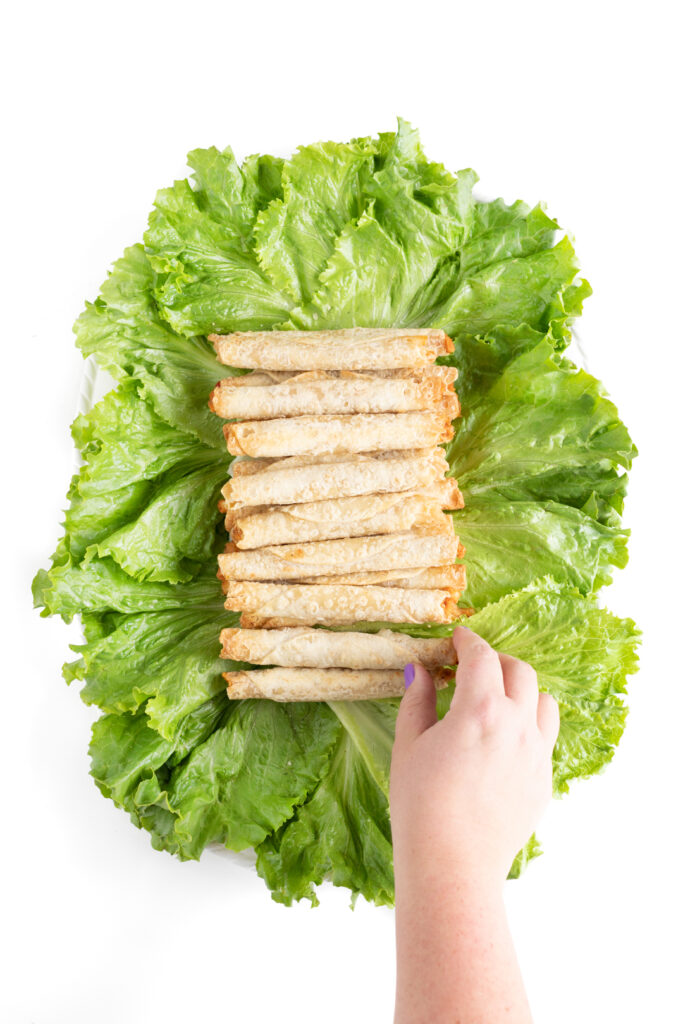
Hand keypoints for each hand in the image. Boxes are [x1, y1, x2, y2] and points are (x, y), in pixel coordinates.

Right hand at [390, 626, 559, 888]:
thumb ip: (417, 700)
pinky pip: (544, 739)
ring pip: (544, 702)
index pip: (481, 656)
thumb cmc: (421, 806)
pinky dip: (527, 727)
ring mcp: (537, 755)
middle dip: (496, 661)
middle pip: (520, 671)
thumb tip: (420, 670)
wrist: (452, 866)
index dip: (467, 641)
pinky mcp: (544, 781)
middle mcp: (517, 725)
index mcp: (481, 709)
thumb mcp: (409, 745)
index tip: (456, 640)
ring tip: (496, 701)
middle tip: (472, 668)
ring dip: (522, 691)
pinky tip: (501, 742)